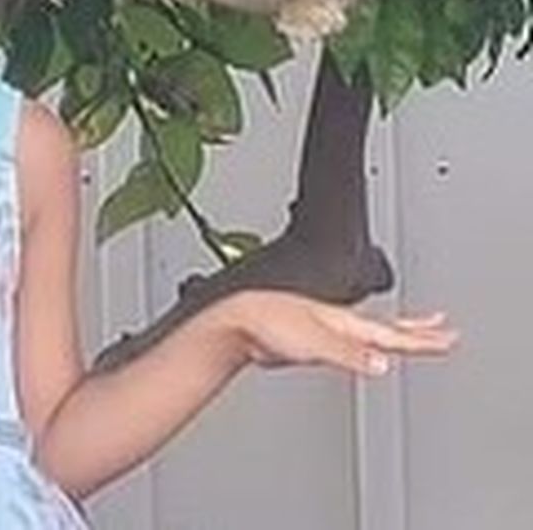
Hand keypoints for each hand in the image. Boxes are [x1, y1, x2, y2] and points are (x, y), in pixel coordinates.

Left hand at [222, 290, 458, 376]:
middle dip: (416, 329)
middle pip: (385, 327)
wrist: (238, 322)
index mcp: (343, 321)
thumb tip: (381, 364)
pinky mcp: (309, 341)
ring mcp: (323, 329)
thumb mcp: (315, 343)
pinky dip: (364, 346)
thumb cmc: (269, 322)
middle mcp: (336, 322)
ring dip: (391, 333)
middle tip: (443, 328)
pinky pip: (348, 344)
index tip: (448, 337)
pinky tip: (362, 349)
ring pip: (366, 332)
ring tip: (410, 333)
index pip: (392, 332)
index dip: (420, 338)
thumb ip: (349, 354)